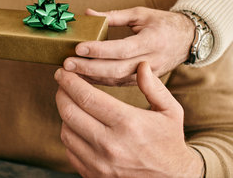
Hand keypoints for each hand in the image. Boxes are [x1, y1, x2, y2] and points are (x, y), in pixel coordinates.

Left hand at [54, 63, 203, 177]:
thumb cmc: (170, 143)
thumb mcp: (171, 112)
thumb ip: (154, 87)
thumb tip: (141, 65)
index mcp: (128, 123)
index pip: (87, 97)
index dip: (69, 81)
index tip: (63, 72)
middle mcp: (110, 144)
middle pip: (69, 112)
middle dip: (61, 92)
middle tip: (61, 82)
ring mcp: (100, 163)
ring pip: (66, 131)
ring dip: (64, 113)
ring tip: (70, 102)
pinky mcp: (93, 175)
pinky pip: (69, 150)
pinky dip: (69, 134)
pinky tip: (76, 124)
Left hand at [63, 7, 194, 85]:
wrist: (189, 41)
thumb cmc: (163, 24)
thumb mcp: (141, 14)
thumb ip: (114, 16)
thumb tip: (88, 13)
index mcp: (153, 41)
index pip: (122, 49)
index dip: (99, 50)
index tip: (78, 48)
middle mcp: (151, 61)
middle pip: (116, 69)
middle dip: (89, 67)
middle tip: (66, 64)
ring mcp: (149, 75)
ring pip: (116, 80)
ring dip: (91, 78)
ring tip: (69, 73)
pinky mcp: (144, 82)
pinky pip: (119, 85)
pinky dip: (100, 83)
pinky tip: (83, 79)